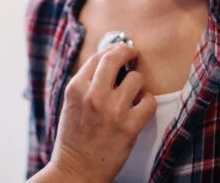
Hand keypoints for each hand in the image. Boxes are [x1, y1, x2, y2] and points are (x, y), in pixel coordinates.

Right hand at [43, 45, 155, 182]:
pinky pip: (149, 101)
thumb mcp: (71, 103)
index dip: (112, 49)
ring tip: (133, 93)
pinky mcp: (129, 126)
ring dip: (138, 84)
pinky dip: (148, 102)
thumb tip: (108, 62)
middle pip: (116, 57)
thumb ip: (86, 83)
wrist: (76, 170)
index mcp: (76, 88)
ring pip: (136, 79)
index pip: (98, 56)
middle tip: (133, 55)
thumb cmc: (74, 138)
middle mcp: (93, 95)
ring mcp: (112, 110)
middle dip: (128, 52)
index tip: (120, 51)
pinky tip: (140, 108)